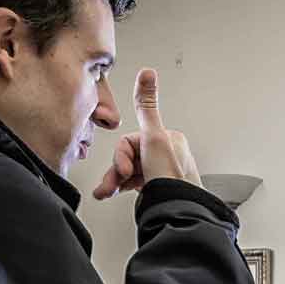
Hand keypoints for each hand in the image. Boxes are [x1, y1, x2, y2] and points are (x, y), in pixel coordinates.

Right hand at [93, 68, 200, 198]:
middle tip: (111, 187)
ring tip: (107, 193)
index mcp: (169, 139)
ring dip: (115, 181)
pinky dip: (121, 188)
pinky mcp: (157, 188)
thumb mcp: (154, 137)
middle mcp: (167, 154)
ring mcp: (161, 171)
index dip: (122, 156)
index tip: (125, 170)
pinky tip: (115, 193)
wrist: (177, 211)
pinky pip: (133, 182)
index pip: (132, 140)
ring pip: (129, 170)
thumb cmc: (171, 178)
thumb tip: (147, 72)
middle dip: (117, 171)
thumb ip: (146, 106)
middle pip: (129, 156)